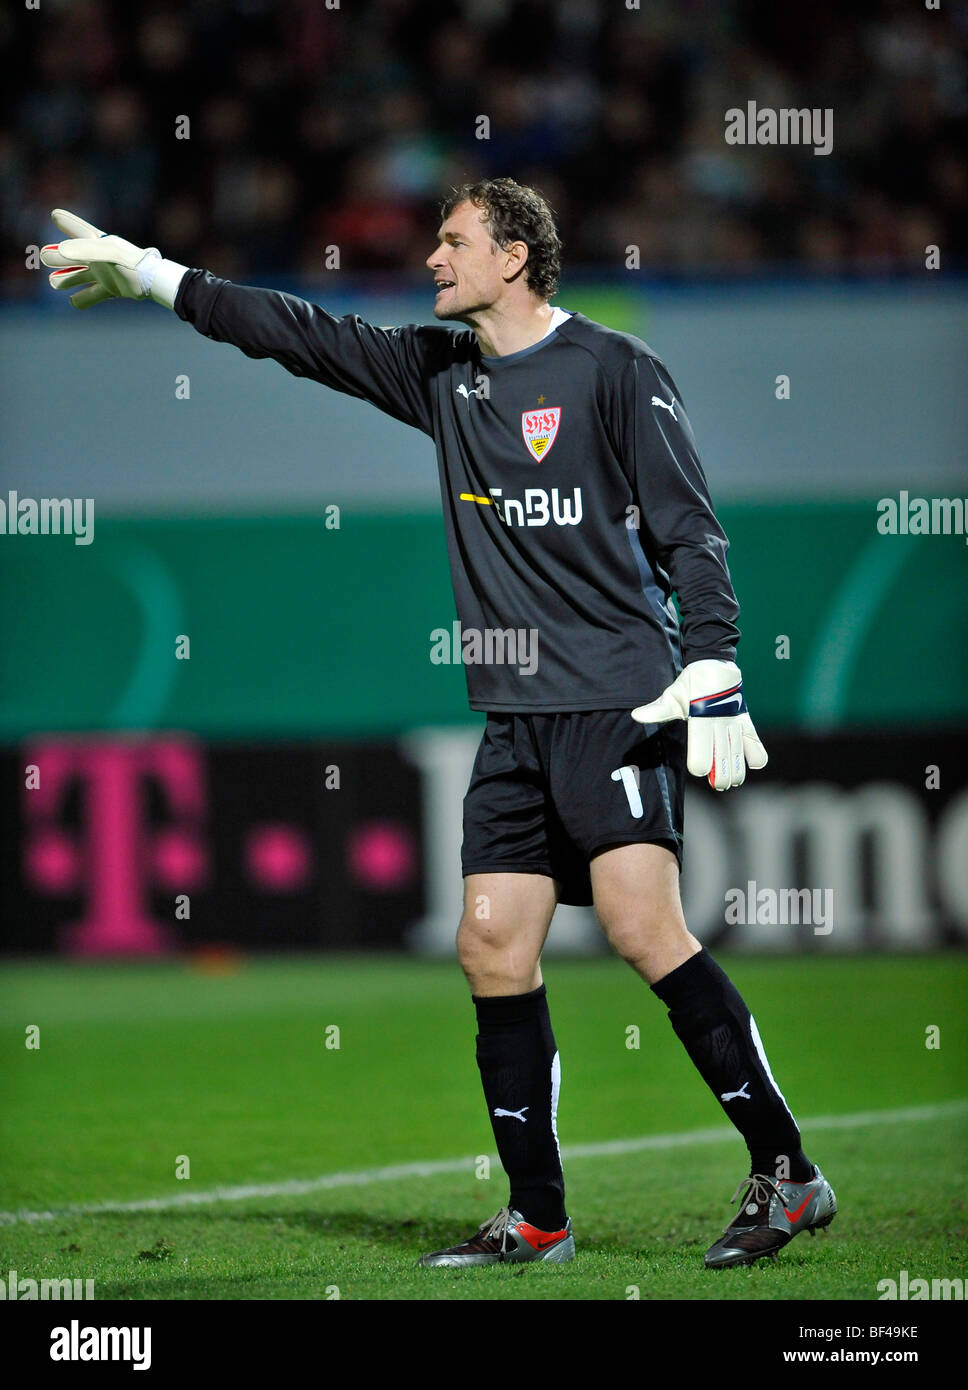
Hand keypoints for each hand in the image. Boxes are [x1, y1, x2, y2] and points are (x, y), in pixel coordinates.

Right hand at [40, 208, 160, 309]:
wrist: (152, 282)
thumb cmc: (129, 263)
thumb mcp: (106, 253)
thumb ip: (84, 250)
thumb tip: (59, 251)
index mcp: (95, 242)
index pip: (76, 227)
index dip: (65, 221)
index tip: (56, 214)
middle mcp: (96, 256)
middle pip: (69, 255)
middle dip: (55, 257)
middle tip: (44, 257)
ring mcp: (102, 273)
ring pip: (77, 276)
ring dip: (64, 280)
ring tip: (54, 282)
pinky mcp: (110, 289)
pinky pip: (92, 295)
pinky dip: (82, 299)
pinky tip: (74, 301)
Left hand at [631, 659, 767, 790]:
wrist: (715, 665)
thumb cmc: (691, 685)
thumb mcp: (673, 696)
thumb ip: (658, 710)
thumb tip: (636, 715)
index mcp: (700, 720)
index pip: (702, 755)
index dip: (700, 767)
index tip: (698, 770)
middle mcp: (719, 724)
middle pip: (722, 763)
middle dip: (720, 779)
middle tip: (717, 784)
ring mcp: (735, 723)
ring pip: (739, 758)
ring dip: (735, 774)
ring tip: (730, 780)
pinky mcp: (746, 722)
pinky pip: (756, 744)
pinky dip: (757, 757)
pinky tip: (750, 763)